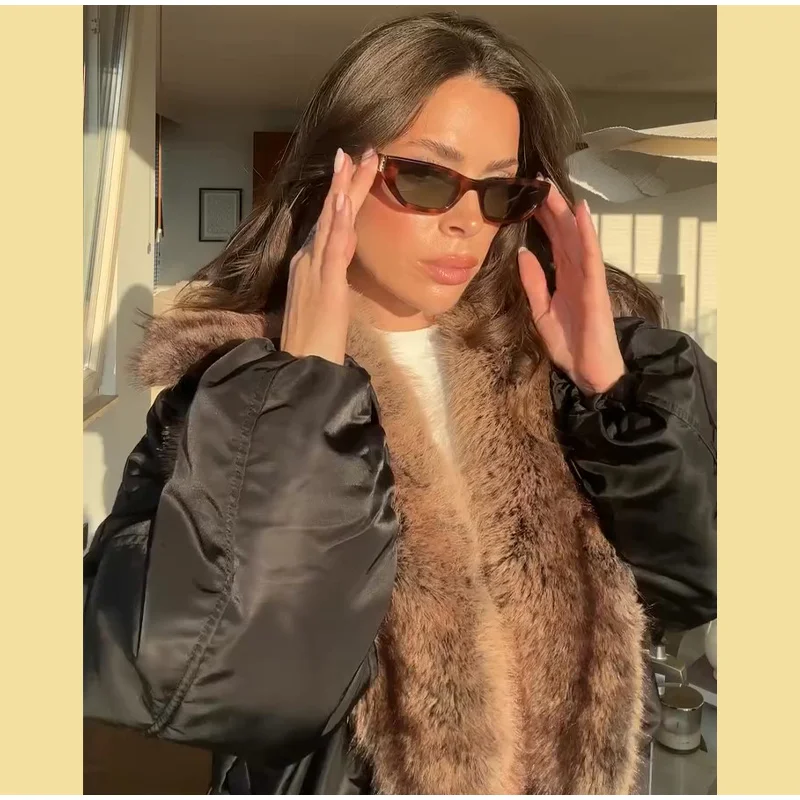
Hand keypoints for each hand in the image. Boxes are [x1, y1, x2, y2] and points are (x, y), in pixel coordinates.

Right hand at [281, 147, 378, 364]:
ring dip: (341, 190)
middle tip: (358, 150)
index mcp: (309, 264)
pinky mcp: (325, 285)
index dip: (341, 195)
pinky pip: (332, 250)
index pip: (329, 222)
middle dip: (344, 181)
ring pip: (330, 224)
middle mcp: (307, 260)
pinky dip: (336, 224)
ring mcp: (314, 271)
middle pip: (329, 215)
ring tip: (351, 160)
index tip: (355, 167)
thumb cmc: (315, 338)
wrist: (304, 363)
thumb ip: (331, 274)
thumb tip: (342, 254)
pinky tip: (342, 202)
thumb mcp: (325, 300)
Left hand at [518, 182, 624, 395]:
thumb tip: (523, 252)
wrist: (588, 371)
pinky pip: (590, 255)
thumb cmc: (570, 344)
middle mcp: (576, 271)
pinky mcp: (596, 286)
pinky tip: (581, 213)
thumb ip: (533, 282)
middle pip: (563, 232)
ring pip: (575, 237)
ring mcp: (587, 277)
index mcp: (563, 276)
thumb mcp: (541, 310)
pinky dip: (586, 233)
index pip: (552, 240)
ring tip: (553, 187)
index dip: (542, 217)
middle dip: (551, 206)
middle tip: (536, 179)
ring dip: (565, 211)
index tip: (527, 195)